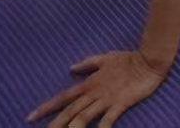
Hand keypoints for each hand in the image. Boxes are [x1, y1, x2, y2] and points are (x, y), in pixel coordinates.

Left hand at [29, 50, 169, 127]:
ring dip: (73, 126)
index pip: (64, 96)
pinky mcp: (120, 103)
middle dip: (54, 123)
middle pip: (70, 110)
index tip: (31, 116)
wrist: (149, 60)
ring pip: (84, 115)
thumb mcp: (105, 58)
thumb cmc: (128, 59)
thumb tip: (71, 69)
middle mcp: (94, 92)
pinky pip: (108, 119)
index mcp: (89, 83)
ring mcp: (107, 99)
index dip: (47, 107)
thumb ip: (88, 64)